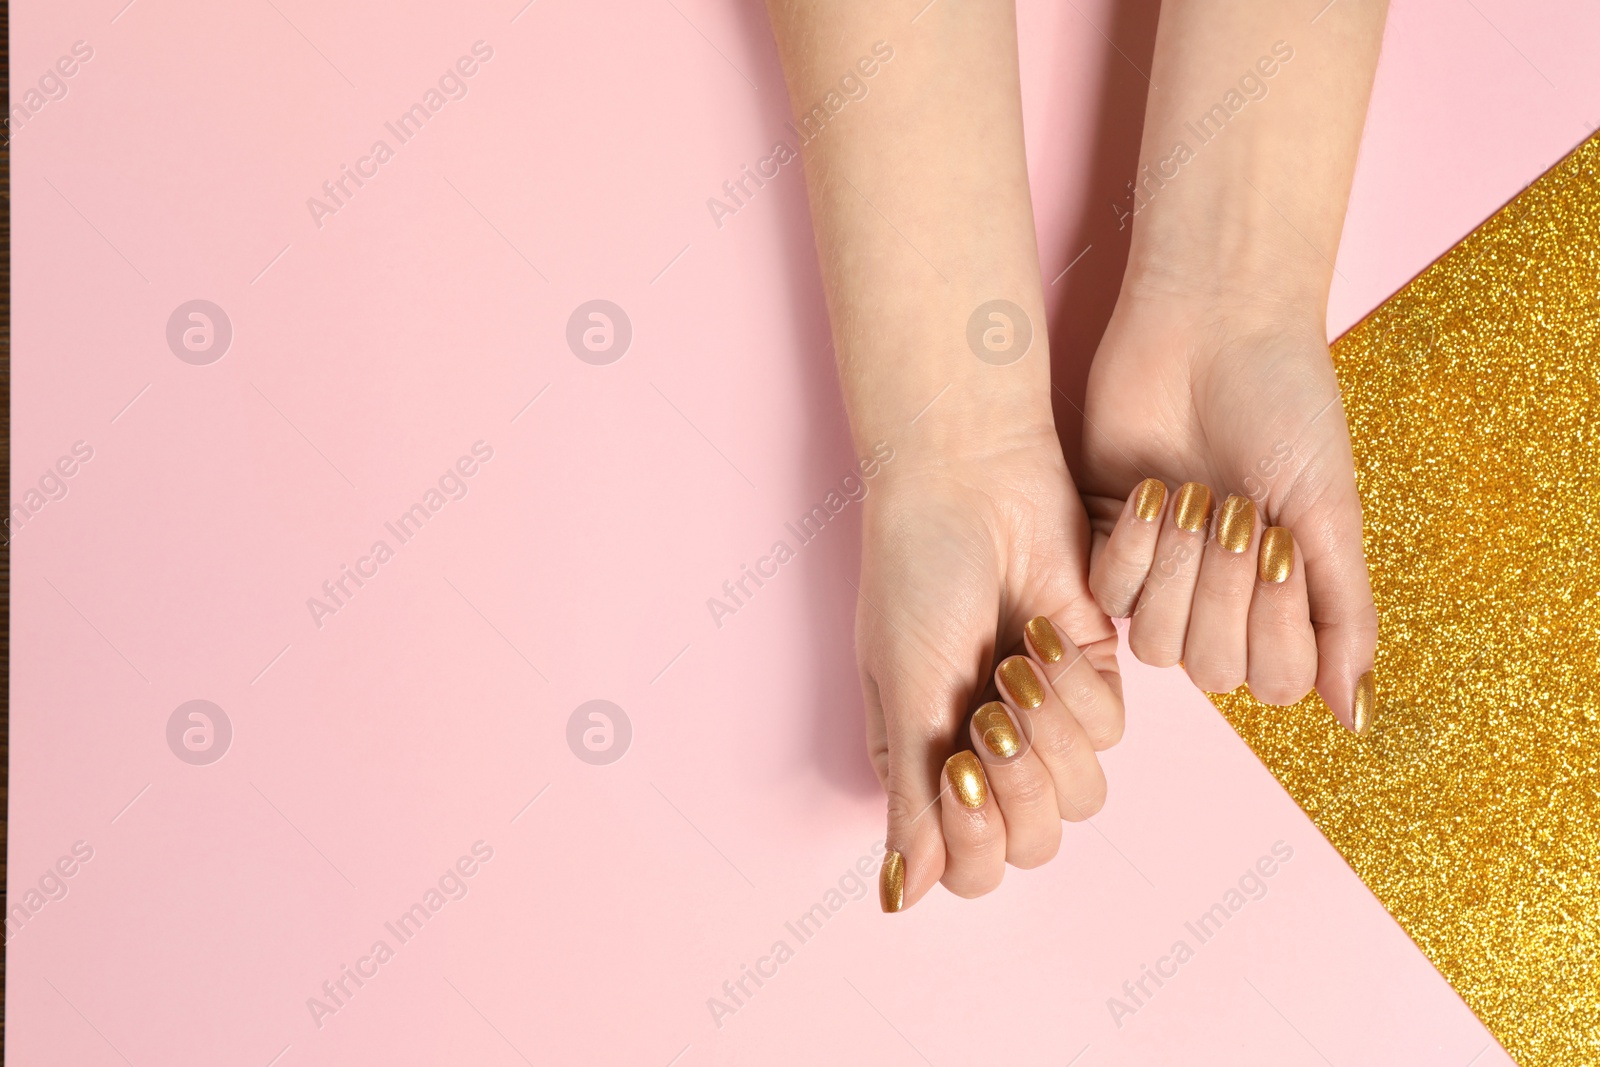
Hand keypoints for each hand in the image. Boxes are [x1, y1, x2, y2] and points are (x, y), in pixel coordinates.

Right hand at [858, 428, 1123, 911]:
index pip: (971, 867)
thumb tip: (897, 899)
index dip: (976, 842)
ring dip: (1051, 732)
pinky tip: (1044, 631)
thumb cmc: (915, 576)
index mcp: (927, 762)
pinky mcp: (1093, 673)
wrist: (971, 480)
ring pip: (1084, 794)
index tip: (959, 776)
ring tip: (1016, 666)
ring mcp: (1043, 716)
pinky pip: (1110, 726)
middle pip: (1035, 843)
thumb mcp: (903, 689)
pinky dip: (1078, 684)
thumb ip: (909, 796)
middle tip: (989, 720)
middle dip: (1020, 784)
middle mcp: (986, 751)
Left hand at [1079, 288, 1376, 729]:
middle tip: (1237, 511)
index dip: (1276, 628)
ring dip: (1179, 571)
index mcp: (1283, 597)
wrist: (1215, 328)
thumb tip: (1353, 720)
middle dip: (1225, 591)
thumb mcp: (1329, 511)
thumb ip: (1343, 616)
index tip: (1284, 545)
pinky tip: (1152, 490)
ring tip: (1197, 495)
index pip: (1273, 681)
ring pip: (1157, 644)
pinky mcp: (1106, 541)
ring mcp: (1162, 574)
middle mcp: (1221, 598)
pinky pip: (1109, 593)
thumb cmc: (1286, 408)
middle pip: (1211, 669)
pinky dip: (1133, 547)